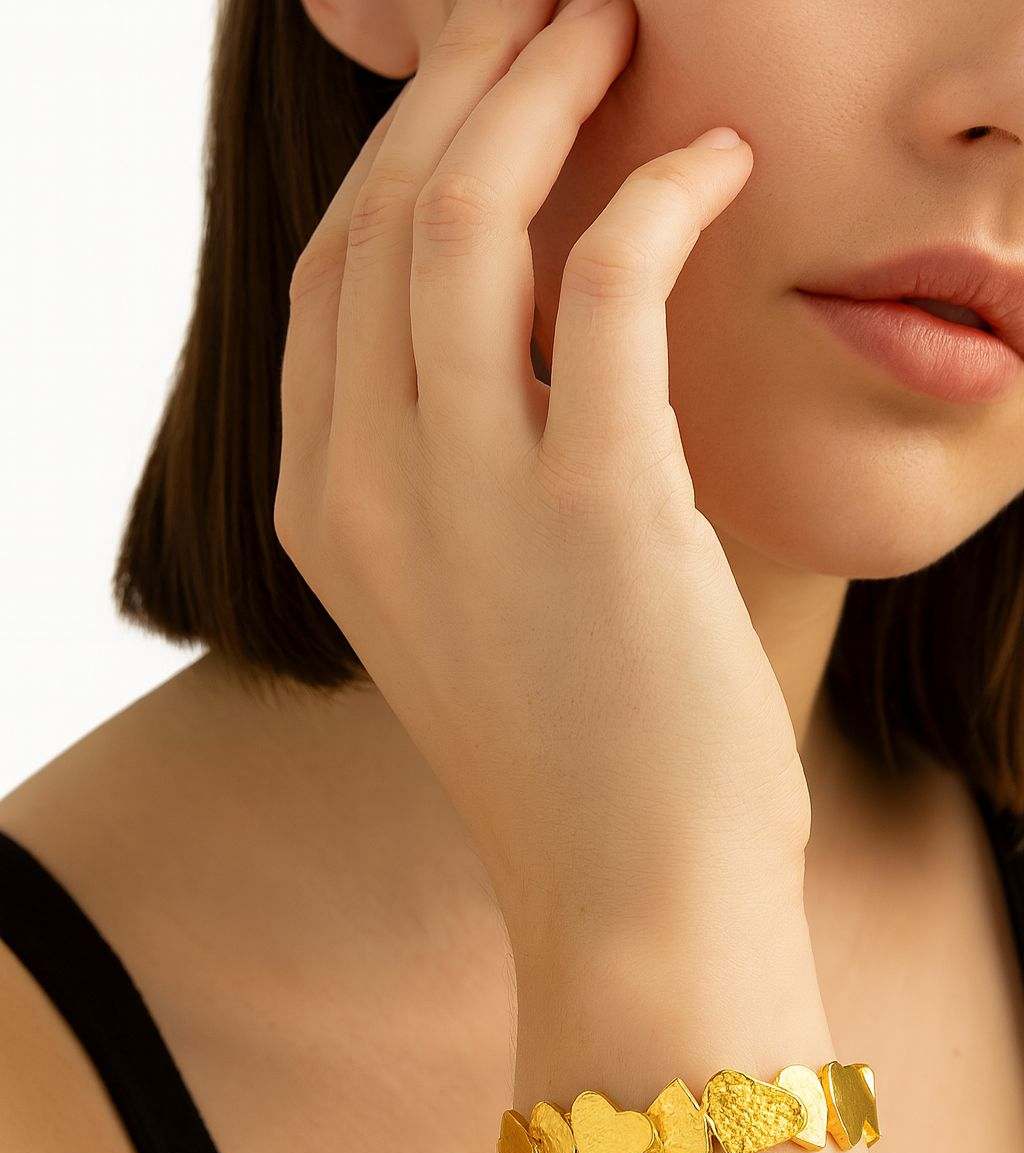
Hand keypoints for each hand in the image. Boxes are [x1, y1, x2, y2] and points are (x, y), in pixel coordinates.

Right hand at [274, 0, 810, 951]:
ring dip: (542, 88)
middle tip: (551, 5)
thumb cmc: (580, 752)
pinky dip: (659, 193)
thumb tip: (530, 332)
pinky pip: (606, 284)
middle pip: (384, 212)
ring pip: (464, 215)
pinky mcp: (591, 502)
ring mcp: (464, 494)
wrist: (634, 897)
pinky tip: (711, 161)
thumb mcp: (472, 598)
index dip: (403, 148)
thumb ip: (456, 467)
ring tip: (615, 27)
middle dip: (466, 77)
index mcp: (327, 507)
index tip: (481, 79)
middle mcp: (367, 486)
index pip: (333, 273)